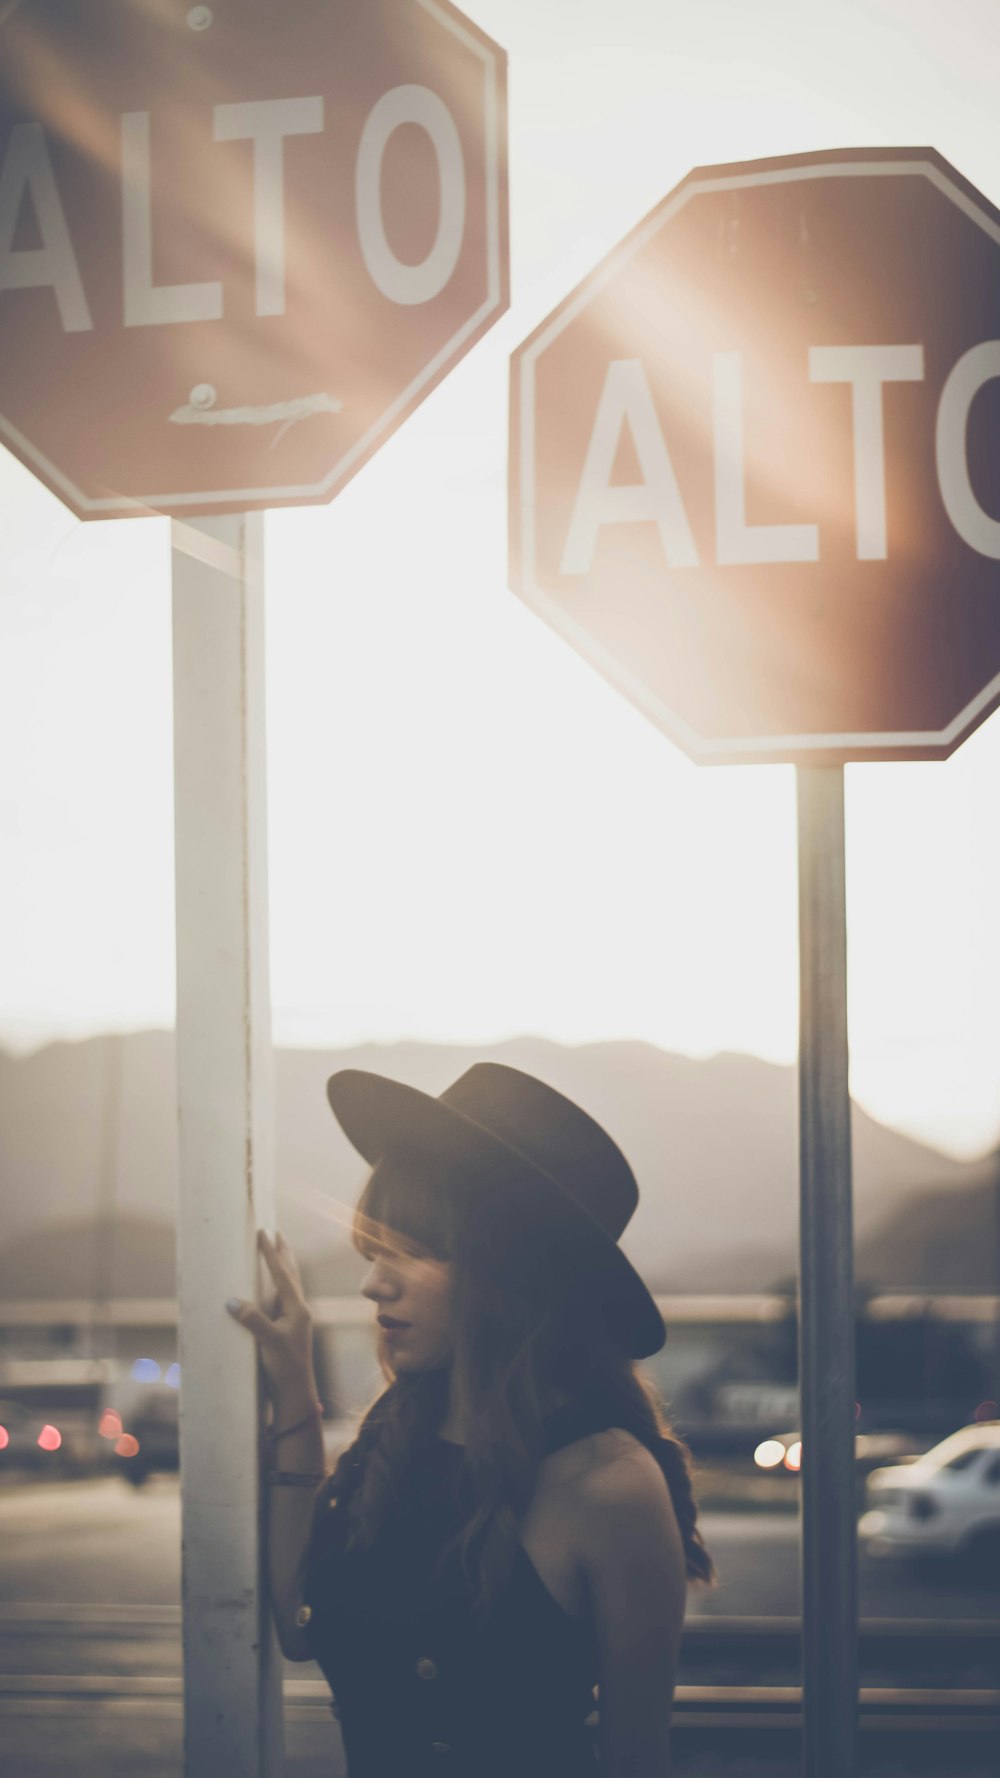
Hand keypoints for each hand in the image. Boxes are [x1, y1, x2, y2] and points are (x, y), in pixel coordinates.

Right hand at [226, 1230, 316, 1402]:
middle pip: (291, 1274)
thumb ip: (253, 1320)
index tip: (263, 1233)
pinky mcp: (288, 1329)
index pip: (282, 1275)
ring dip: (283, 1266)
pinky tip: (272, 1288)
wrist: (295, 1391)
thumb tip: (231, 1301)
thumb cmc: (285, 1366)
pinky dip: (278, 1285)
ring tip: (278, 1251)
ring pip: (289, 1285)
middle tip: (277, 1233)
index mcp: (297, 1308)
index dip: (271, 1254)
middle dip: (283, 1253)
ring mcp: (295, 1319)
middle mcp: (299, 1310)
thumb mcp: (269, 1341)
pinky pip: (283, 1298)